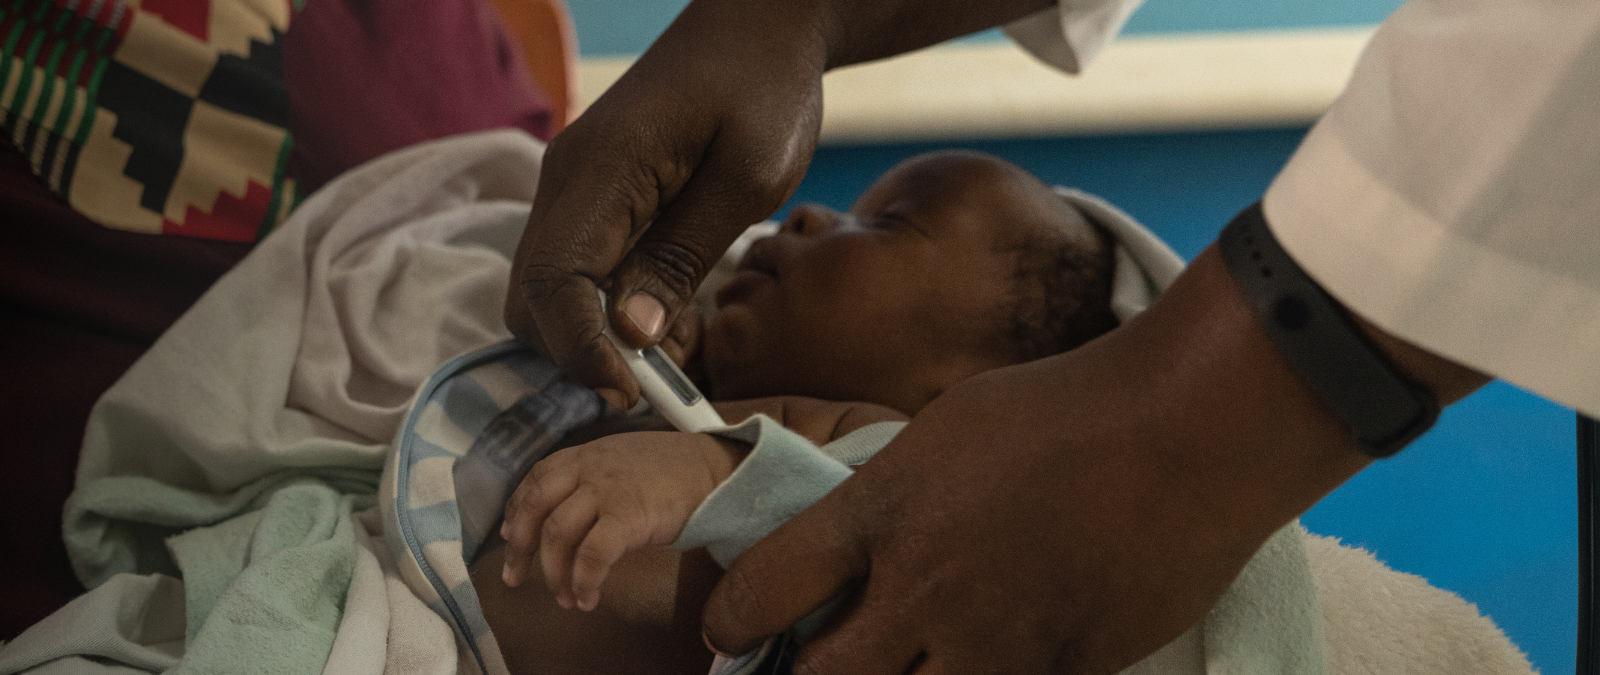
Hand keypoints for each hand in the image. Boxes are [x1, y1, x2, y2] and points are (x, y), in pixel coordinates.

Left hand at [500, 431, 747, 610]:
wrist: (711, 469)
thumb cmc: (669, 470)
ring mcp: (606, 490)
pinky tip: (587, 597)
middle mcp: (587, 469)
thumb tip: (554, 515)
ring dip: (554, 574)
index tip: (510, 537)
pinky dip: (584, 581)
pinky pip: (592, 555)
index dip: (516, 512)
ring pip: (558, 535)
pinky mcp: (628, 515)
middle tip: (516, 578)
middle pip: (534, 508)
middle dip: (520, 549)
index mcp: (583, 455)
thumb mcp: (618, 460)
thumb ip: (586, 478)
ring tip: (563, 597)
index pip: (534, 481)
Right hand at [506, 0, 1061, 410]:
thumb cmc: (763, 90)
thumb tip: (627, 334)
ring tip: (668, 358)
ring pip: (546, 292)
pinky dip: (604, 313)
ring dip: (593, 339)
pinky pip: (575, 272)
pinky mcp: (593, 199)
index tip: (630, 394)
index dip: (581, 351)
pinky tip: (660, 323)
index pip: (553, 283)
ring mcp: (573, 190)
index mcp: (599, 170)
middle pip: (531, 298)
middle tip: (655, 388)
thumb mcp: (746, 179)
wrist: (758, 28)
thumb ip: (683, 255)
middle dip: (580, 355)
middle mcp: (566, 181)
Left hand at [699, 248, 1484, 673]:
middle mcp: (922, 589)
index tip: (731, 628)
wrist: (1187, 429)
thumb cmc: (1068, 409)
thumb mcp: (947, 428)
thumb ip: (890, 495)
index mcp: (882, 513)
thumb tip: (857, 543)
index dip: (731, 619)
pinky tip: (996, 648)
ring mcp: (994, 642)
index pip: (760, 591)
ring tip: (905, 659)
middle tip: (811, 661)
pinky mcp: (1062, 671)